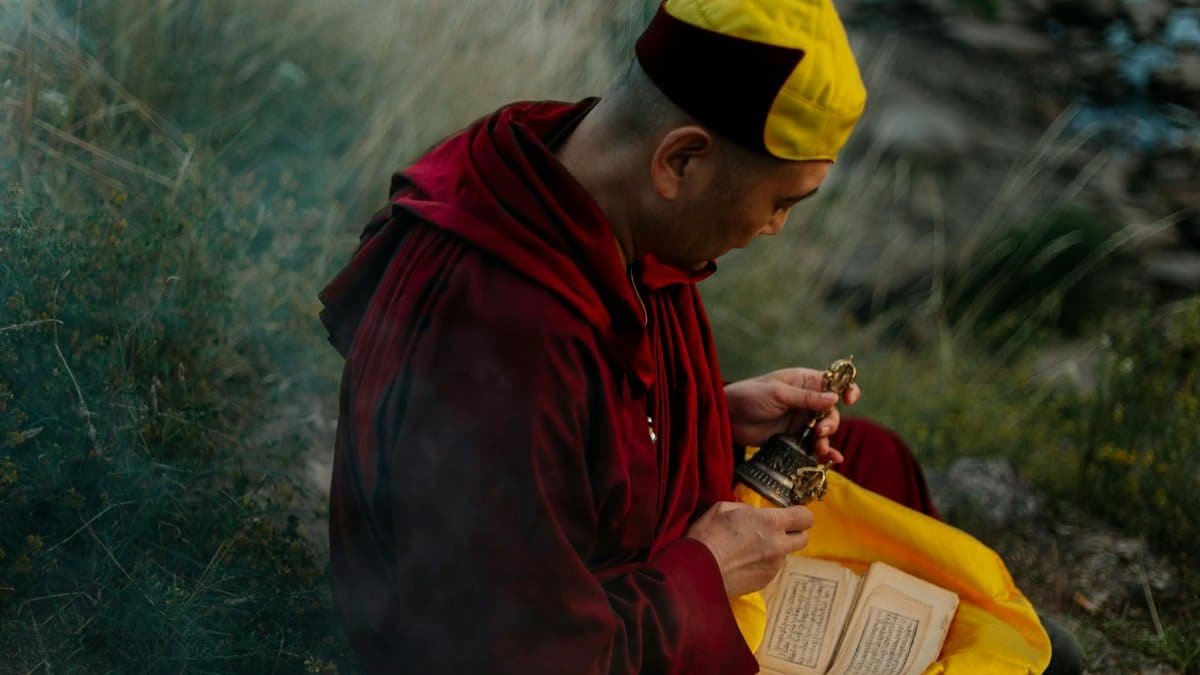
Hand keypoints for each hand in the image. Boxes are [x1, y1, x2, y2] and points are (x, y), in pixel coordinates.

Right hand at [686, 501, 813, 597]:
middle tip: (775, 531)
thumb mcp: (724, 508)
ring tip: (750, 549)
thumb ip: (746, 509)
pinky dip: (763, 564)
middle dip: (793, 533)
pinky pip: (772, 569)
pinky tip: (744, 562)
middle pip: (803, 538)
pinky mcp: (765, 582)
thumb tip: (755, 514)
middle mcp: (778, 545)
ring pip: (785, 554)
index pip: (805, 517)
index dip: (800, 515)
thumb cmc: (707, 537)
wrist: (697, 573)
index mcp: (770, 522)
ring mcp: (773, 566)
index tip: (791, 514)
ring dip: (775, 550)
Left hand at [724, 367, 860, 462]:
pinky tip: (832, 459)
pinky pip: (813, 444)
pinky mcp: (793, 437)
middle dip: (831, 422)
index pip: (832, 382)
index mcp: (803, 381)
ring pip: (824, 430)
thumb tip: (834, 399)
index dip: (845, 389)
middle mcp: (806, 400)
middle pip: (831, 411)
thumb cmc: (749, 397)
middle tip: (820, 432)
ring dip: (826, 439)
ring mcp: (800, 419)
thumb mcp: (778, 393)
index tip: (850, 399)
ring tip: (820, 447)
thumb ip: (805, 398)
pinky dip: (823, 451)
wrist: (727, 418)